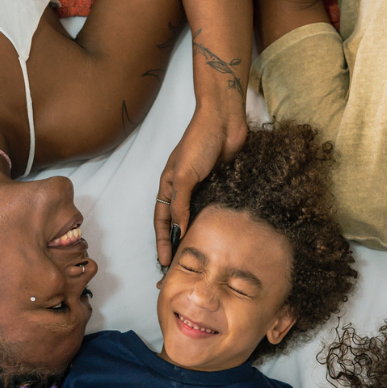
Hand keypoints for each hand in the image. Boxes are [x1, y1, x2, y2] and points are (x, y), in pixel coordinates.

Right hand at [153, 107, 246, 265]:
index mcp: (168, 185)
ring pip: (197, 218)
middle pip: (178, 222)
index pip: (161, 220)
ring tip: (202, 257)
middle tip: (182, 265)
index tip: (165, 261)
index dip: (162, 240)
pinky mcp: (220, 186)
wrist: (225, 122)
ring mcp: (203, 188)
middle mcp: (184, 189)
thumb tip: (178, 230)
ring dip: (198, 235)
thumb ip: (180, 204)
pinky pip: (215, 208)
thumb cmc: (199, 142)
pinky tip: (220, 236)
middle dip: (178, 243)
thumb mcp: (184, 175)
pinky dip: (215, 222)